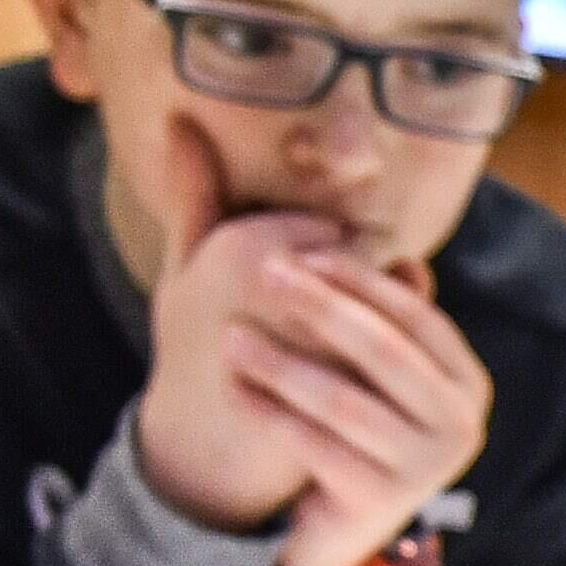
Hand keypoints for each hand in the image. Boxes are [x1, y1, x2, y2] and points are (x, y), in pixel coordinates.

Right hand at [132, 119, 343, 535]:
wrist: (203, 444)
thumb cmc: (192, 345)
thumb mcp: (184, 266)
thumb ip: (194, 194)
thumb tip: (182, 121)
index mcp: (239, 250)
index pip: (325, 224)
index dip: (329, 255)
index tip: (308, 285)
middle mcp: (279, 289)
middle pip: (356, 260)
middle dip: (354, 284)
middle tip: (321, 323)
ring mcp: (316, 336)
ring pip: (374, 302)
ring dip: (368, 318)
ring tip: (329, 345)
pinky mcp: (343, 382)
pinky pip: (384, 348)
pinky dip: (380, 354)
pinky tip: (355, 370)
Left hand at [226, 247, 495, 565]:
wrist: (341, 534)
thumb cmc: (356, 436)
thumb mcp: (378, 379)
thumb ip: (385, 321)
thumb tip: (402, 255)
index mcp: (467, 384)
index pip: (415, 316)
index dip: (358, 280)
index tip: (300, 251)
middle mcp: (460, 426)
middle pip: (384, 351)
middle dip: (321, 307)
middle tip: (266, 273)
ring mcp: (424, 469)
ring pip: (343, 401)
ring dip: (282, 362)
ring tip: (231, 336)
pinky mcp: (378, 503)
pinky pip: (313, 445)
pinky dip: (268, 411)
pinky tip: (232, 385)